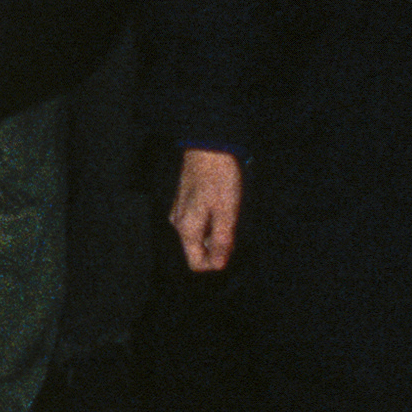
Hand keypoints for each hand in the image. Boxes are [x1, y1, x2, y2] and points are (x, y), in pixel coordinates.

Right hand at [170, 147, 241, 272]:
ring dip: (214, 234)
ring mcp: (179, 211)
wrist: (208, 146)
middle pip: (196, 251)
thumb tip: (219, 266)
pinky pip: (197, 223)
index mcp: (186, 229)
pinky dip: (210, 222)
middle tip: (233, 230)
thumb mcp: (226, 212)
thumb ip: (222, 240)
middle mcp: (178, 224)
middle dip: (216, 248)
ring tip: (229, 217)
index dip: (216, 263)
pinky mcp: (184, 201)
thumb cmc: (219, 178)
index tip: (232, 249)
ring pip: (197, 237)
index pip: (196, 264)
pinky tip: (221, 207)